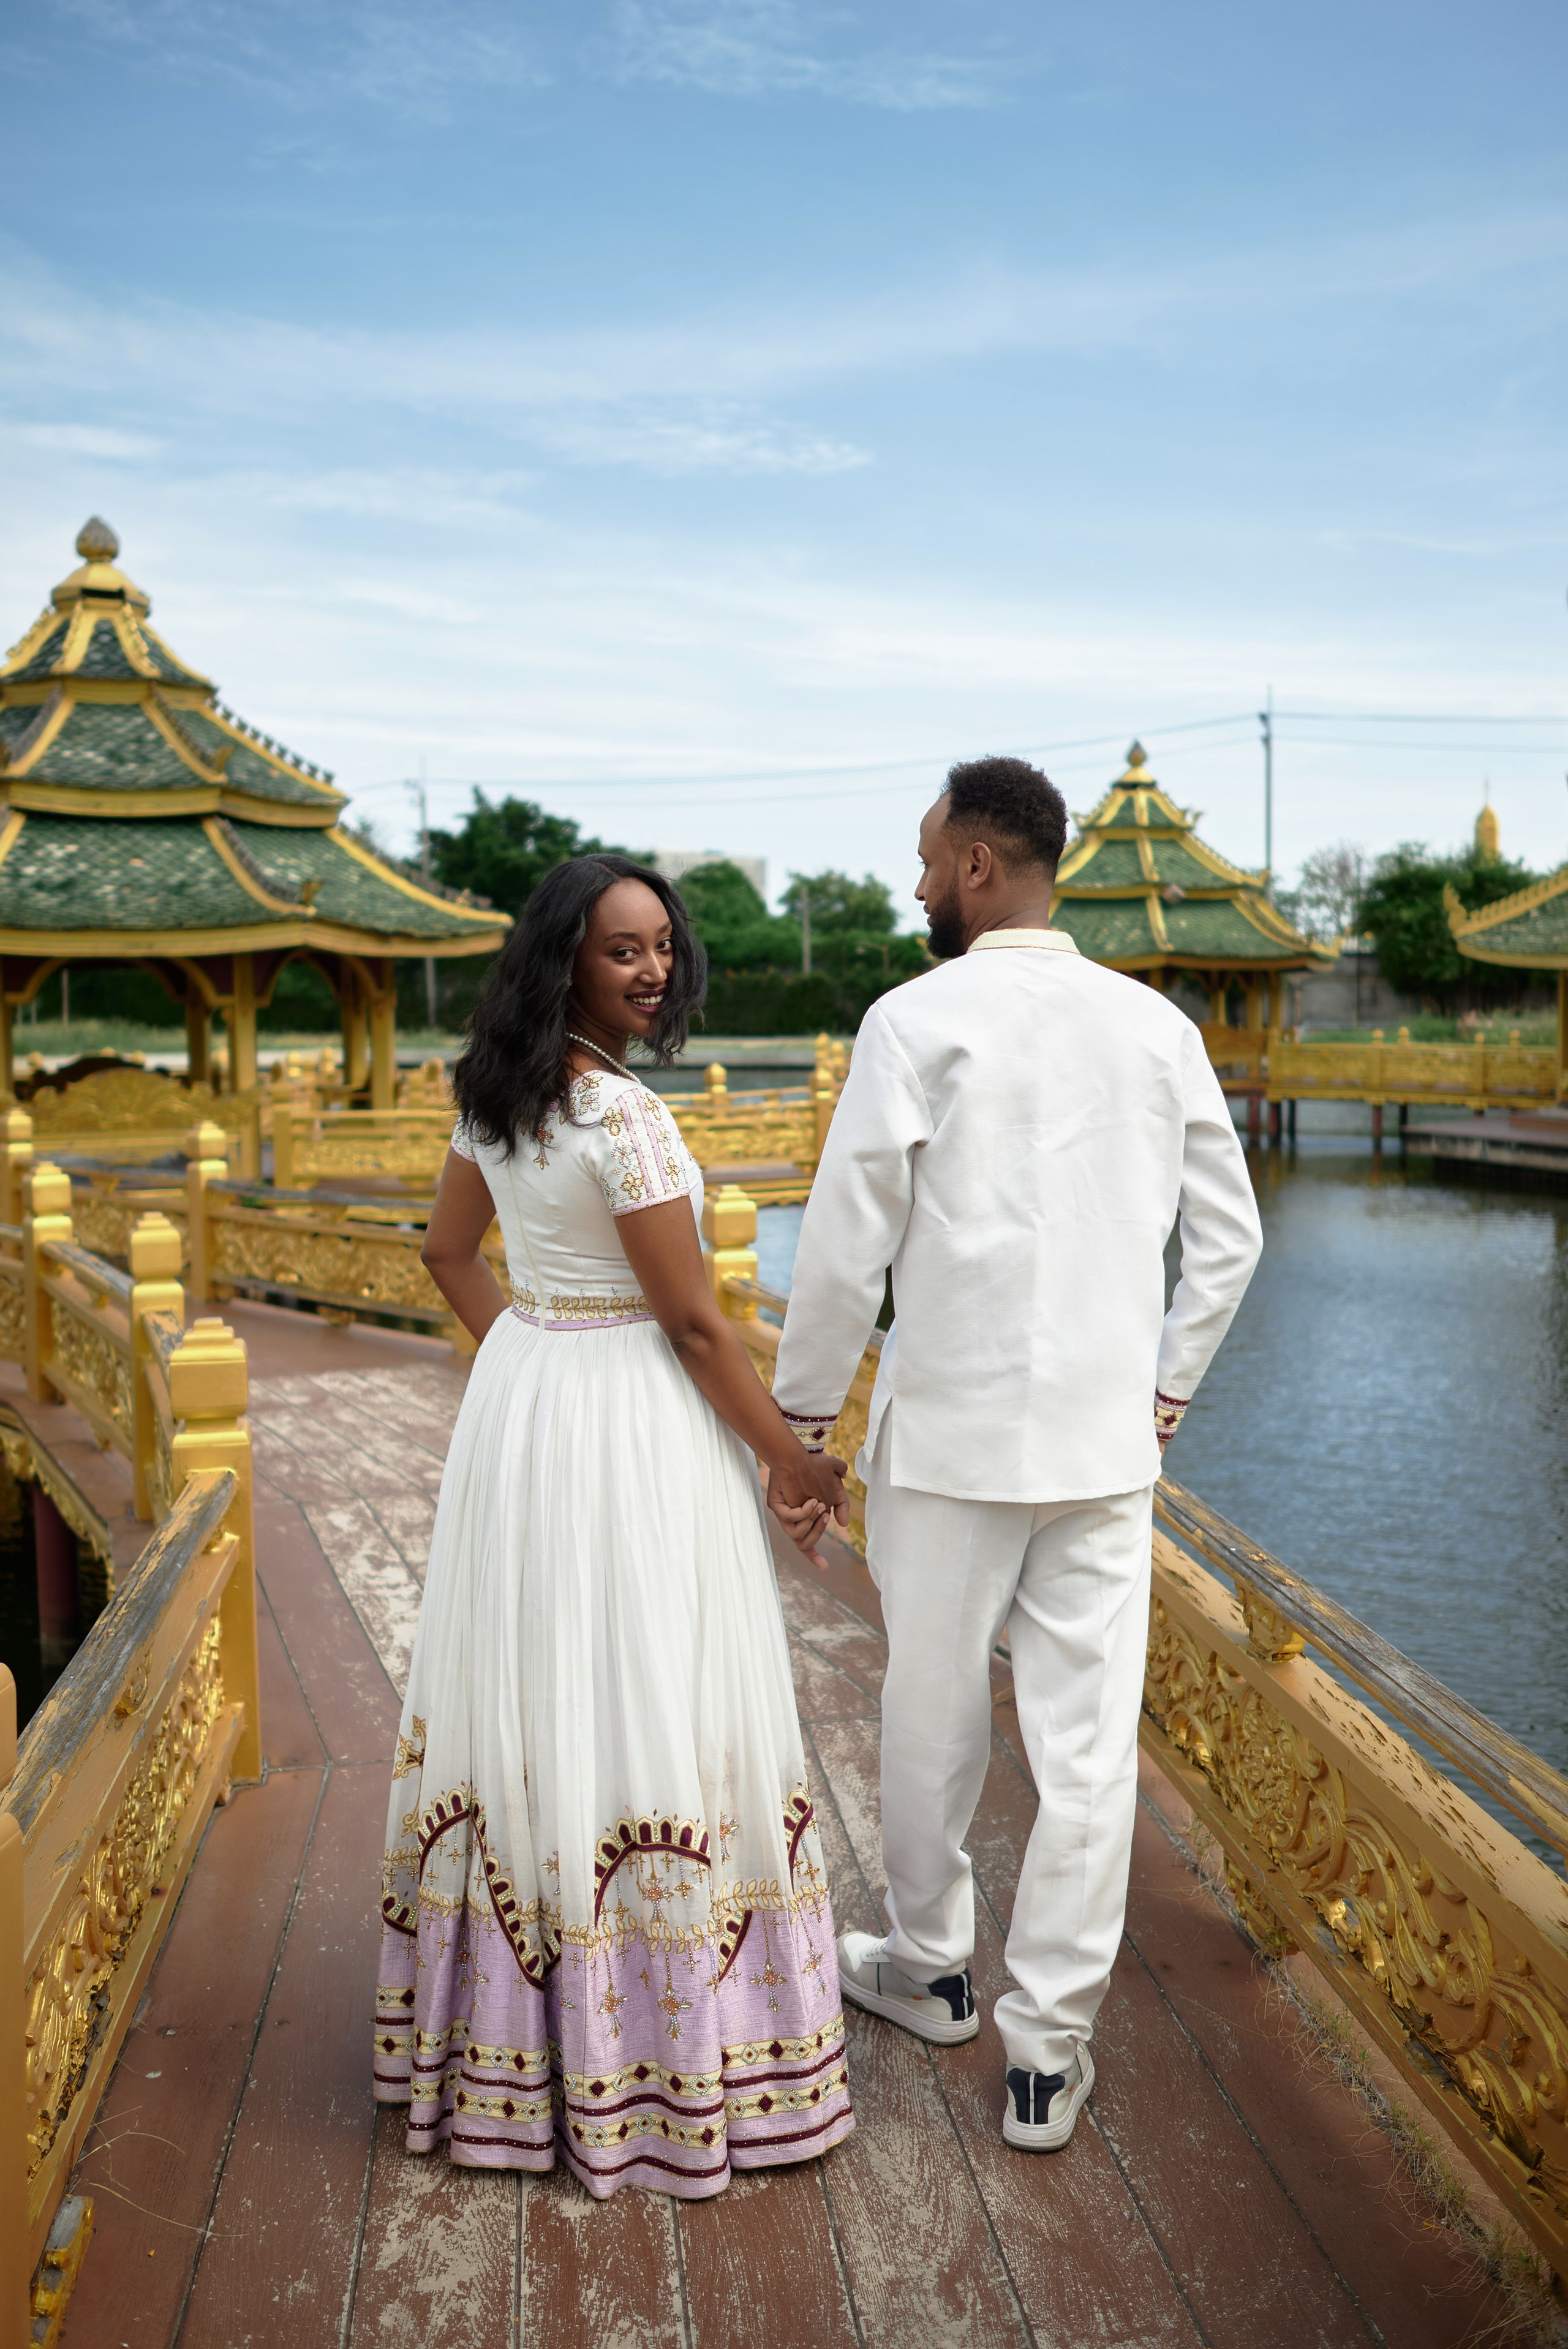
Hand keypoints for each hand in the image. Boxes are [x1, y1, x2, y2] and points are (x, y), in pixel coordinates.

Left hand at [767, 1452, 849, 1570]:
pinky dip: (803, 1513)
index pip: (806, 1545)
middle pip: (803, 1543)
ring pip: (796, 1536)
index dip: (815, 1557)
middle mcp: (790, 1521)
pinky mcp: (775, 1506)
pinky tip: (811, 1500)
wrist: (800, 1452)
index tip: (826, 1568)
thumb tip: (843, 1524)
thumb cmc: (816, 1469)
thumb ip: (842, 1505)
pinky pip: (789, 1519)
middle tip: (826, 1513)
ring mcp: (782, 1514)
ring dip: (811, 1523)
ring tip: (818, 1504)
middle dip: (818, 1531)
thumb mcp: (835, 1488)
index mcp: (802, 1521)